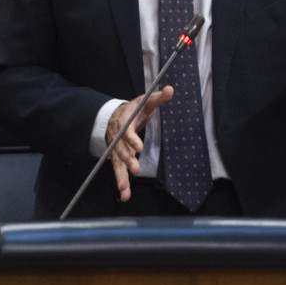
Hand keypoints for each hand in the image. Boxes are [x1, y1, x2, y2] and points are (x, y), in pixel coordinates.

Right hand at [106, 85, 173, 201]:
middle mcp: (117, 137)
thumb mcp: (145, 102)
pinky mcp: (117, 158)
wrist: (114, 116)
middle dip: (127, 159)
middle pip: (120, 149)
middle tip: (136, 168)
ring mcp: (116, 149)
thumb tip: (170, 89)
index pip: (126, 130)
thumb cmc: (134, 110)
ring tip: (125, 189)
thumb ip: (157, 97)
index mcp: (124, 121)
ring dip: (121, 176)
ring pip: (117, 163)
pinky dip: (121, 183)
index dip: (131, 138)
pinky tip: (124, 195)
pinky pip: (118, 171)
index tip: (138, 146)